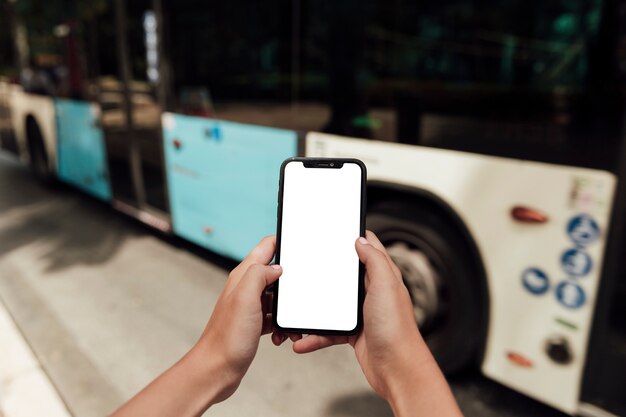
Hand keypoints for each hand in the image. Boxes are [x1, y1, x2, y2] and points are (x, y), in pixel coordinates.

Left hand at [111, 236, 291, 416]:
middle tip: (300, 292)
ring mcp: (250, 305)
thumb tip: (277, 267)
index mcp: (243, 275)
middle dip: (292, 281)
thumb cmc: (227, 337)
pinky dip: (282, 324)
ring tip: (287, 321)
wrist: (217, 370)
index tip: (300, 244)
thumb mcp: (245, 298)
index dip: (283, 241)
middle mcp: (246, 287)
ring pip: (278, 296)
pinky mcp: (254, 322)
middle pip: (276, 271)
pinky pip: (275, 316)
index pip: (267, 246)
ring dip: (287, 307)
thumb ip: (260, 274)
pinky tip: (280, 334)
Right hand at [288, 231, 461, 415]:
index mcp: (382, 277)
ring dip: (316, 308)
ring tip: (300, 307)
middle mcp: (373, 293)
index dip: (353, 237)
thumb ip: (375, 261)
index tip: (335, 231)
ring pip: (333, 304)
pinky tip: (304, 340)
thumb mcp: (385, 286)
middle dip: (327, 271)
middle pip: (345, 276)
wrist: (396, 369)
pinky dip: (316, 335)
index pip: (369, 249)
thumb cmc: (396, 330)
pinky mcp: (354, 332)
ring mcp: (362, 313)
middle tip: (308, 264)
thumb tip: (362, 240)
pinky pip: (329, 330)